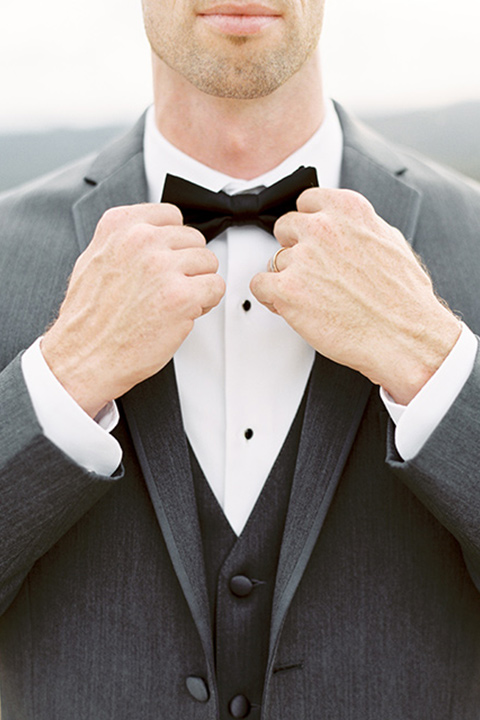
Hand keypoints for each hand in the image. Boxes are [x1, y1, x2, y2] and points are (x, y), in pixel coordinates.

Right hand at [42, 203, 224, 416]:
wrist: (85, 357)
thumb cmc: (90, 319)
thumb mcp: (93, 260)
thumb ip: (124, 240)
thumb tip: (153, 234)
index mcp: (119, 226)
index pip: (171, 215)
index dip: (173, 243)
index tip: (167, 259)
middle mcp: (142, 240)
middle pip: (194, 239)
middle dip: (187, 265)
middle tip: (168, 288)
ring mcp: (163, 267)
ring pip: (209, 262)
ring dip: (198, 283)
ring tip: (174, 301)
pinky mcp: (182, 296)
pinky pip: (216, 287)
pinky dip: (206, 302)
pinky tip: (184, 312)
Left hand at [250, 188, 460, 403]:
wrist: (403, 337)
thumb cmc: (403, 299)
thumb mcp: (391, 242)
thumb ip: (359, 228)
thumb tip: (345, 228)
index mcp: (348, 211)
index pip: (307, 201)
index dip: (308, 223)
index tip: (310, 237)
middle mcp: (322, 229)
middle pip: (285, 228)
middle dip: (295, 248)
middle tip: (312, 271)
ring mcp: (302, 258)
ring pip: (275, 260)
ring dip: (288, 278)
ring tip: (313, 298)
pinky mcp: (286, 290)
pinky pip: (259, 284)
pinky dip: (270, 297)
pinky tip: (289, 306)